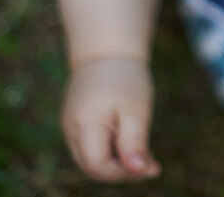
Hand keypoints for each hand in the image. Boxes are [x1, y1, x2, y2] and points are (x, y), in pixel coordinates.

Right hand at [61, 56, 161, 181]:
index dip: (124, 173)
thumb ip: (134, 141)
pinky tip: (131, 143)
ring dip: (118, 163)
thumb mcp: (136, 109)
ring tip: (146, 156)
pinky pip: (91, 147)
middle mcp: (71, 130)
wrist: (107, 51)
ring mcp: (70, 127)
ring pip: (91, 160)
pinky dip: (111, 152)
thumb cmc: (124, 77)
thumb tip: (138, 171)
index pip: (98, 166)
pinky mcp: (75, 124)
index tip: (151, 167)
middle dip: (122, 172)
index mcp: (84, 125)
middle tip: (153, 165)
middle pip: (92, 168)